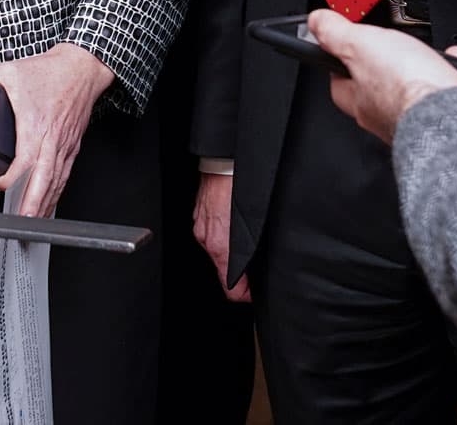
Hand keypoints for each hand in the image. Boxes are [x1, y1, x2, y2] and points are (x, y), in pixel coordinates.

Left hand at [0, 43, 114, 216]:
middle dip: (33, 205)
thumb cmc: (49, 72)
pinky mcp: (72, 146)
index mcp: (35, 124)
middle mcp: (52, 139)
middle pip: (44, 180)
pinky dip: (56, 192)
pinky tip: (48, 203)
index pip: (24, 161)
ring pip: (56, 181)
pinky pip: (64, 174)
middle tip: (22, 224)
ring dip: (44, 204)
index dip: (10, 179)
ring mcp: (64, 145)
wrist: (81, 68)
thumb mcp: (10, 72)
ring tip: (33, 223)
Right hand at [192, 170, 249, 301]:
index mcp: (220, 246)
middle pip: (223, 271)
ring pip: (218, 251)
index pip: (230, 289)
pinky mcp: (199, 215)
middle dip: (240, 273)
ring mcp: (200, 226)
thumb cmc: (240, 186)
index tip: (254, 295)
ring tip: (248, 244)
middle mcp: (207, 239)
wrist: (224, 161)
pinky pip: (211, 233)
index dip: (245, 295)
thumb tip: (256, 268)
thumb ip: (252, 250)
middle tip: (257, 270)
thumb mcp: (254, 224)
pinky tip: (234, 225)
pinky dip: (223, 236)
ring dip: (231, 253)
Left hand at [312, 11, 456, 144]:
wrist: (454, 116)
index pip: (341, 78)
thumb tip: (316, 23)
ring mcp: (425, 117)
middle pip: (389, 82)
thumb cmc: (404, 87)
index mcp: (361, 99)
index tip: (348, 42)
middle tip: (410, 44)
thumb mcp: (359, 45)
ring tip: (453, 53)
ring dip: (444, 66)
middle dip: (405, 59)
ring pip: (430, 87)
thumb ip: (335, 34)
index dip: (344, 58)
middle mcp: (391, 114)